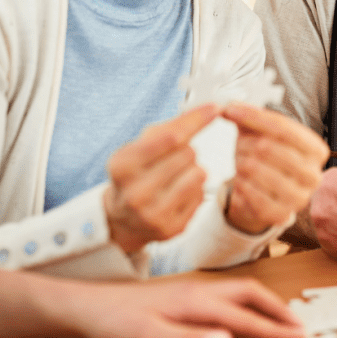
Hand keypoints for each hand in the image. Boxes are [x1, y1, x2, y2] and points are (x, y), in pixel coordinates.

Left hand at [61, 278, 305, 337]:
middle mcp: (198, 290)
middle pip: (249, 293)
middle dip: (277, 309)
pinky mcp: (181, 295)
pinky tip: (241, 316)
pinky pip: (224, 296)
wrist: (87, 307)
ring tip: (279, 319)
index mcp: (196, 301)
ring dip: (263, 304)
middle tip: (299, 327)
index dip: (275, 327)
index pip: (245, 314)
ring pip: (237, 292)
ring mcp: (190, 290)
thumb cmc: (115, 325)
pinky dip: (244, 304)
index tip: (300, 336)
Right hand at [104, 105, 218, 252]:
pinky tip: (178, 193)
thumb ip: (172, 127)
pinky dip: (195, 189)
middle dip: (186, 150)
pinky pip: (201, 195)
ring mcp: (152, 214)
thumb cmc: (135, 173)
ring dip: (194, 169)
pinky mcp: (171, 228)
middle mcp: (135, 193)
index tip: (214, 108)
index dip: (196, 120)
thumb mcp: (141, 145)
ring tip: (176, 175)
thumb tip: (208, 110)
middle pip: (187, 154)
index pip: (170, 137)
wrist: (123, 218)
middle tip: (172, 159)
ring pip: (199, 173)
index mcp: (122, 166)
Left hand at [221, 103, 328, 234]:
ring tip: (241, 162)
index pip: (282, 127)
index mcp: (316, 150)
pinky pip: (251, 195)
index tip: (231, 110)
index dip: (254, 117)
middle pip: (268, 147)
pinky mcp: (281, 215)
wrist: (265, 193)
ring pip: (256, 170)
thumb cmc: (267, 159)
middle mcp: (313, 175)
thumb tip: (229, 106)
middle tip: (239, 144)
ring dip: (241, 162)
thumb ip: (249, 116)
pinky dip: (240, 184)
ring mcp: (299, 198)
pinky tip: (240, 179)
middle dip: (245, 143)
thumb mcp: (263, 133)